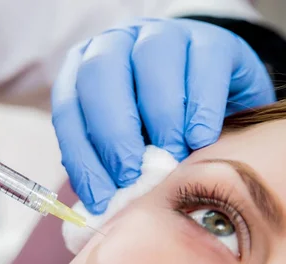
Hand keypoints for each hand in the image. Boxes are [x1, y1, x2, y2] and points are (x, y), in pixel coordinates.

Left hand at [52, 18, 274, 213]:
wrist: (217, 96)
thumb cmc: (161, 129)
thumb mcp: (130, 147)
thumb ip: (111, 167)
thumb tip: (97, 208)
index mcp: (85, 70)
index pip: (69, 108)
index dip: (81, 155)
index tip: (100, 197)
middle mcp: (118, 44)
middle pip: (101, 75)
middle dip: (113, 132)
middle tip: (131, 175)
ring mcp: (163, 34)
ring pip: (151, 60)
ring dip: (158, 117)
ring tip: (171, 157)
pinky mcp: (210, 38)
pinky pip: (203, 64)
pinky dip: (199, 107)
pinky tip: (199, 138)